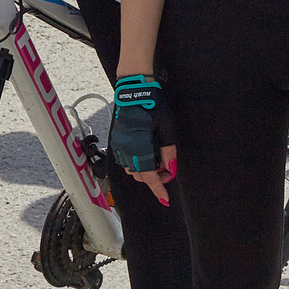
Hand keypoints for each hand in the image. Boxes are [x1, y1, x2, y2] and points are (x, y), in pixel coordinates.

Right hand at [111, 74, 172, 203]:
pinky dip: (137, 163)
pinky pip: (126, 160)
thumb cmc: (151, 103)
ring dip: (146, 172)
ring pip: (132, 169)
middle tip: (169, 171)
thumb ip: (168, 149)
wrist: (134, 89)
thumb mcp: (166, 125)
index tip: (166, 199)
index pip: (149, 175)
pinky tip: (147, 155)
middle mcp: (125, 148)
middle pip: (140, 175)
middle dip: (155, 178)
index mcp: (138, 145)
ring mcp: (119, 145)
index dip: (158, 188)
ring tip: (159, 161)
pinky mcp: (117, 141)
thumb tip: (171, 168)